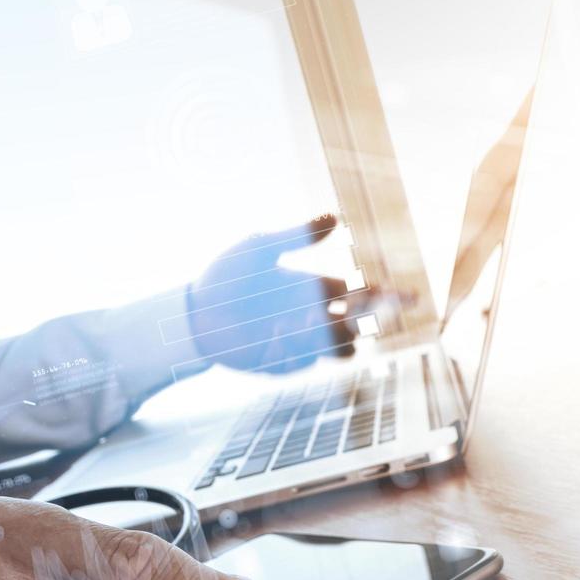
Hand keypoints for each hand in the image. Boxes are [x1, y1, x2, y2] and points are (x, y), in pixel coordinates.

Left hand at [188, 214, 361, 374]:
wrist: (195, 314)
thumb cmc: (226, 277)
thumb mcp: (261, 249)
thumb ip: (298, 236)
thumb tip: (335, 216)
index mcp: (311, 287)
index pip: (355, 292)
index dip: (373, 293)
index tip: (384, 291)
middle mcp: (311, 316)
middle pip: (357, 325)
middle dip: (363, 322)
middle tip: (350, 314)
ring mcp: (300, 342)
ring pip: (341, 349)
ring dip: (332, 338)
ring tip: (302, 323)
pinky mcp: (285, 363)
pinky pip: (307, 362)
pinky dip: (295, 348)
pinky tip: (272, 335)